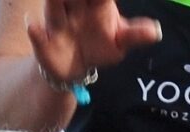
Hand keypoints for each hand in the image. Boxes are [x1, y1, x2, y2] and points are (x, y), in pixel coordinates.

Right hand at [30, 0, 162, 83]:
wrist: (76, 67)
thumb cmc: (100, 45)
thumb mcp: (120, 41)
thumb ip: (136, 35)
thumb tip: (156, 31)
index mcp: (95, 3)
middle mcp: (73, 7)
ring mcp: (57, 22)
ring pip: (53, 7)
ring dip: (52, 2)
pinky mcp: (44, 41)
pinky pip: (37, 35)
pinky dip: (35, 32)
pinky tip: (33, 28)